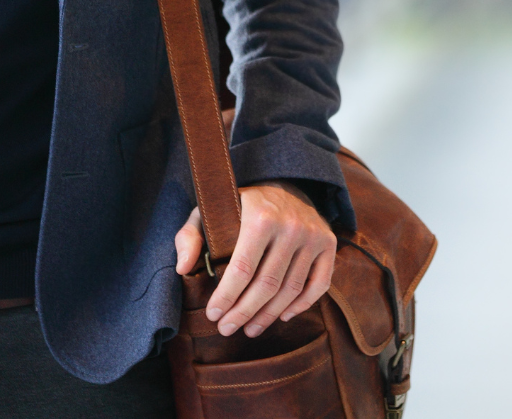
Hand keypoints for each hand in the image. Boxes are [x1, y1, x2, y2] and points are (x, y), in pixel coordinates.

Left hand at [174, 181, 335, 337]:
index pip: (242, 268)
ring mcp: (313, 235)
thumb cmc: (239, 203)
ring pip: (291, 289)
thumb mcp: (208, 210)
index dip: (227, 297)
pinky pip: (318, 285)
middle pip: (267, 284)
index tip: (213, 315)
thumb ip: (190, 236)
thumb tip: (182, 269)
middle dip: (244, 313)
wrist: (283, 183)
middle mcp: (290, 225)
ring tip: (250, 329)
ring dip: (269, 315)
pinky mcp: (328, 243)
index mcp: (260, 216)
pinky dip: (301, 306)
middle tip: (227, 329)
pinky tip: (282, 316)